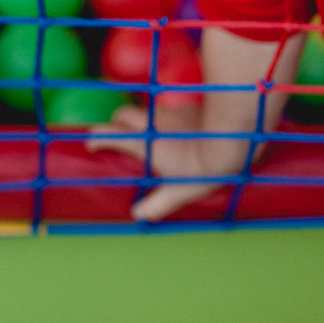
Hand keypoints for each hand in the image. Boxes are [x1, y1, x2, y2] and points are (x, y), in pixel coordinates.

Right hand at [87, 104, 250, 221]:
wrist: (232, 140)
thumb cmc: (203, 170)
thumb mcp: (179, 192)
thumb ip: (158, 204)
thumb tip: (139, 215)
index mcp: (144, 143)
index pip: (109, 133)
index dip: (96, 137)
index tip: (91, 144)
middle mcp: (153, 123)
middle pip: (123, 113)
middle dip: (116, 122)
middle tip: (119, 136)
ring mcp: (171, 112)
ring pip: (146, 108)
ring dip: (141, 118)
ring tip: (148, 133)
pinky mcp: (189, 107)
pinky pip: (169, 108)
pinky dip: (165, 117)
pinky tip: (176, 129)